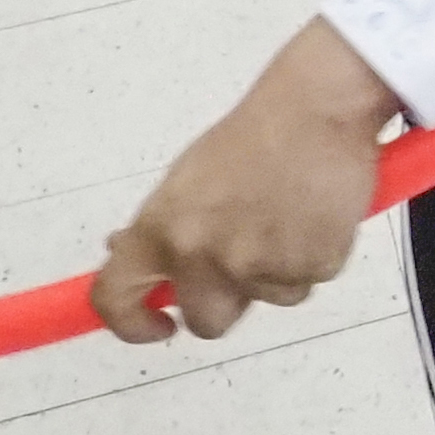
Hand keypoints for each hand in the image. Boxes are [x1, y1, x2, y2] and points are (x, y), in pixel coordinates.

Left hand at [90, 19, 397, 342]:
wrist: (317, 110)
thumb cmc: (254, 136)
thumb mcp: (187, 178)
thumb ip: (162, 227)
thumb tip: (126, 253)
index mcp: (161, 229)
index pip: (117, 299)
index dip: (132, 325)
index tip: (158, 324)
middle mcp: (202, 256)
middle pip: (206, 321)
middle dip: (225, 301)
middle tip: (245, 264)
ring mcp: (258, 267)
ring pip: (268, 299)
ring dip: (278, 272)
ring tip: (290, 217)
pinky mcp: (311, 266)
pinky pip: (309, 280)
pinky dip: (315, 255)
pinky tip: (317, 216)